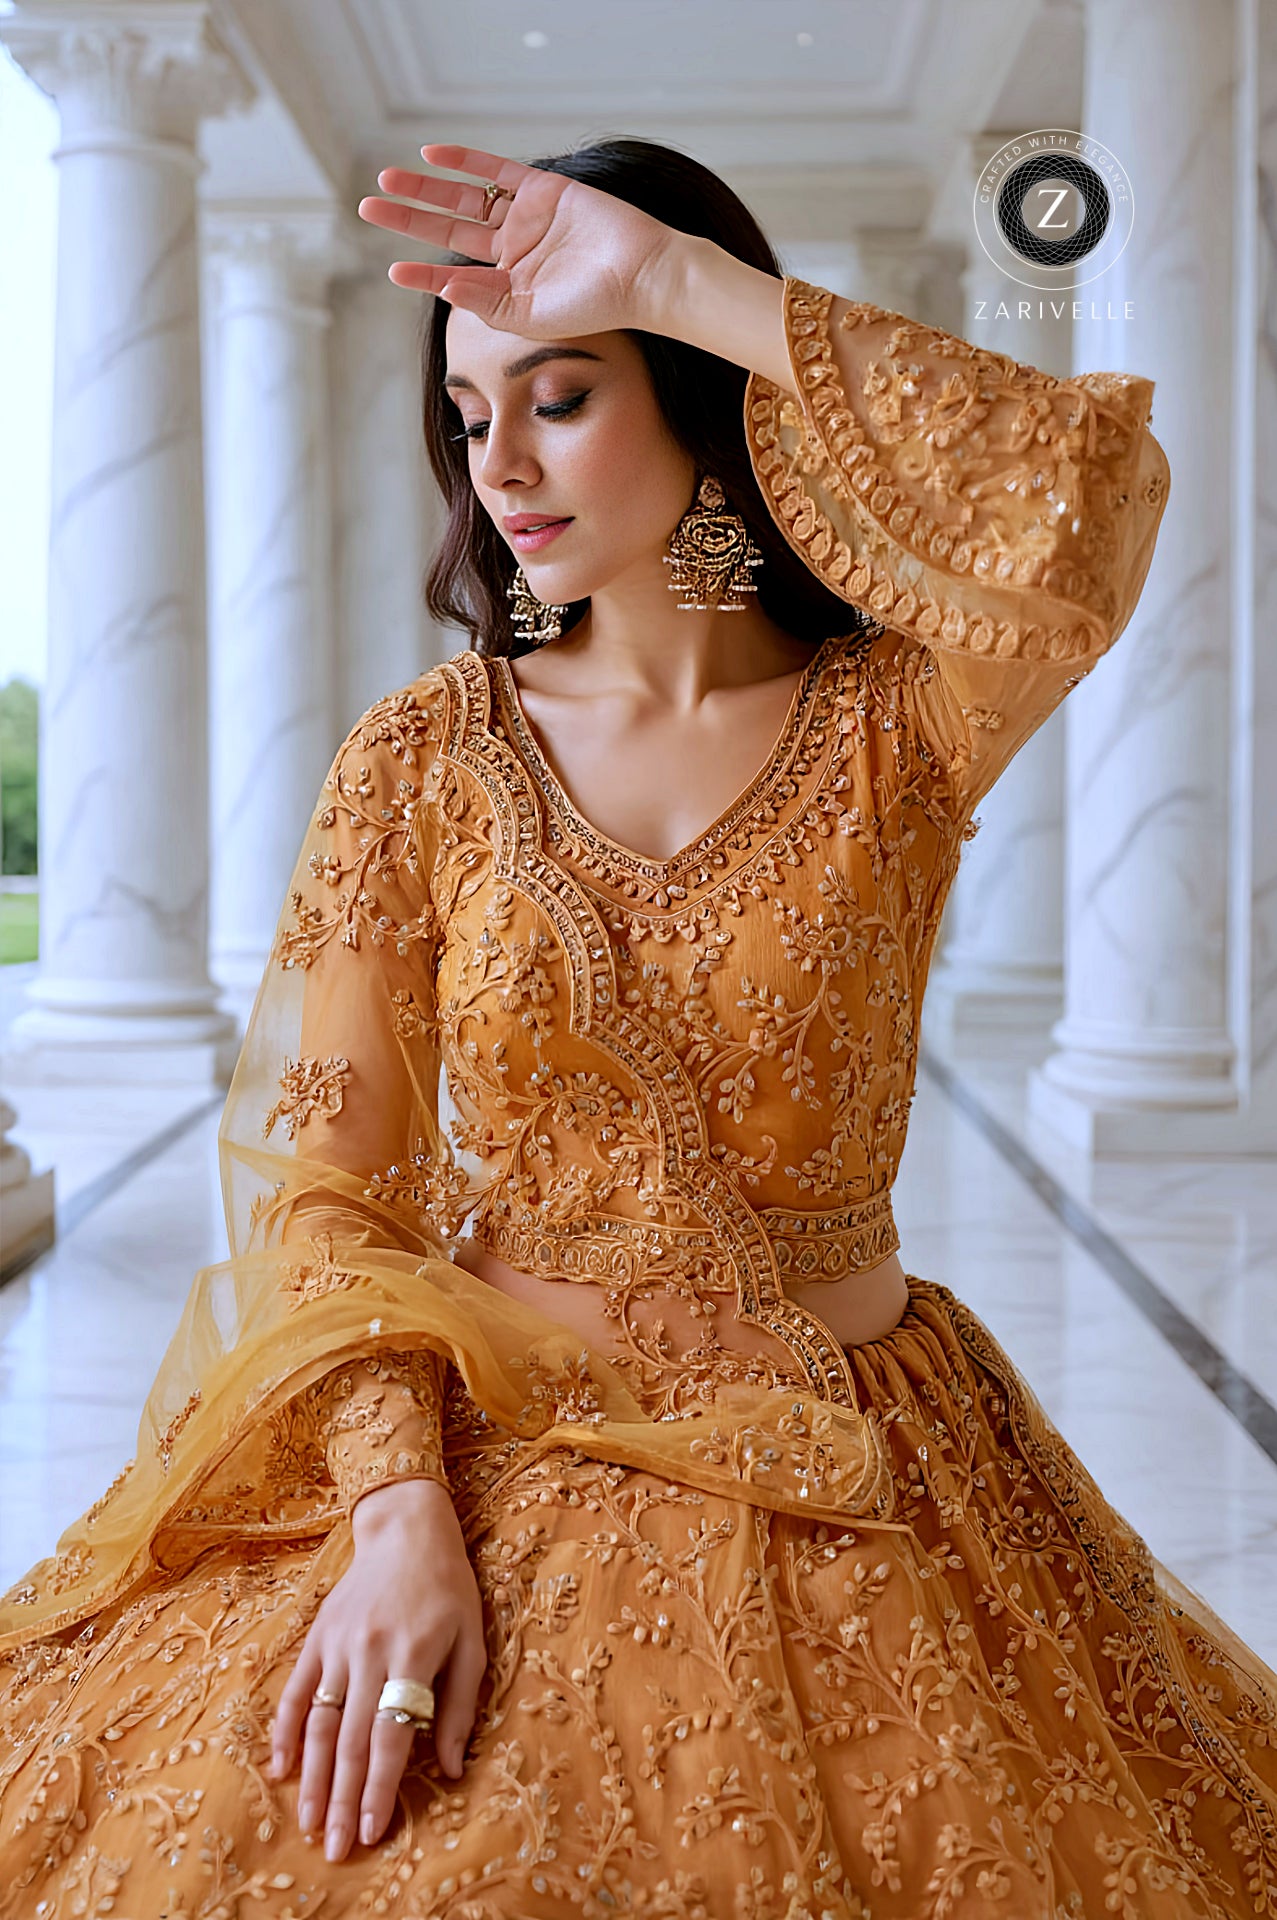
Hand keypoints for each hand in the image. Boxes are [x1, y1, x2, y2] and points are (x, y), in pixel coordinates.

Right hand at [269, 1479, 485, 1861]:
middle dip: (343, 1800)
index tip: (374, 1830)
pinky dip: (284, 1732)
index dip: (380, 1787)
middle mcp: (369, 1651)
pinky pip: (295, 1691)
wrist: (405, 1528)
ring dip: (312, 1778)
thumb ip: (461, 1705)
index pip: (391, 1735)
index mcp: (413, 1654)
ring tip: (309, 1824)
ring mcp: (337, 1644)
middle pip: (352, 1740)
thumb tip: (450, 1770)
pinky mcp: (316, 1636)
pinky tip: (279, 1769)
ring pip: (319, 1723)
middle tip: (336, 1850)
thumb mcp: (472, 1639)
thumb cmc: (448, 1587)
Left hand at [357, 141, 689, 340]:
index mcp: (510, 287)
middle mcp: (513, 251)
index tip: (392, 272)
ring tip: (387, 180)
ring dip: (426, 189)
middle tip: (367, 208)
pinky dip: (465, 163)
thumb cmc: (596, 307)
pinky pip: (496, 171)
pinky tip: (432, 157)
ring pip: (464, 198)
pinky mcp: (543, 189)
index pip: (454, 276)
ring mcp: (527, 217)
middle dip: (409, 219)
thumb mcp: (532, 316)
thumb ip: (486, 302)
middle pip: (449, 229)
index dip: (421, 274)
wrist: (643, 275)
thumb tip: (441, 286)